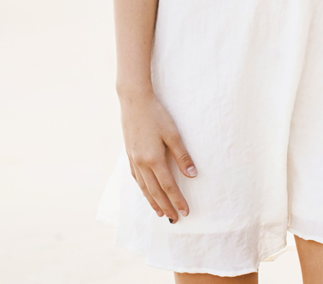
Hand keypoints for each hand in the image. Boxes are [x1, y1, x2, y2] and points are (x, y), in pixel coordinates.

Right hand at [119, 88, 195, 221]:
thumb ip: (182, 155)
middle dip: (166, 207)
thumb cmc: (157, 115)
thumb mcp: (173, 134)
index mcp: (153, 160)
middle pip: (155, 192)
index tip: (186, 212)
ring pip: (144, 188)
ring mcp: (133, 161)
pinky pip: (137, 179)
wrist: (134, 102)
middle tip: (174, 219)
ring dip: (153, 202)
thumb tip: (192, 175)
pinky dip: (143, 190)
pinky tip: (147, 193)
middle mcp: (141, 164)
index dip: (177, 200)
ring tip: (160, 213)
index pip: (168, 187)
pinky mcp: (129, 156)